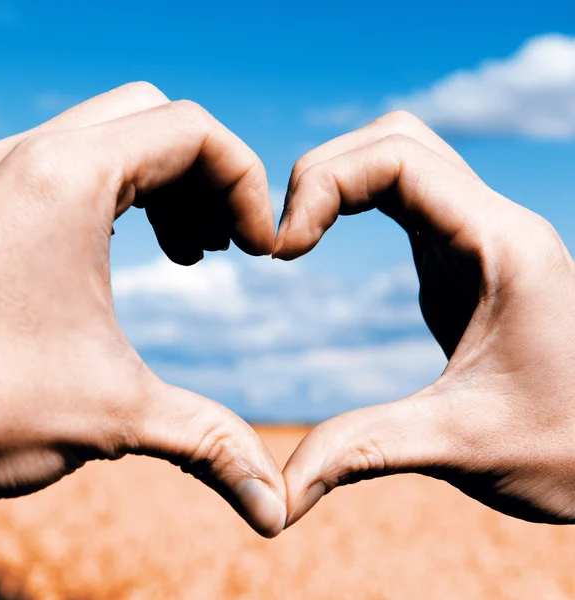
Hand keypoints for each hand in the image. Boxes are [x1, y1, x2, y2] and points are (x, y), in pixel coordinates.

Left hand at [0, 83, 285, 537]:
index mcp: (67, 180)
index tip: (260, 251)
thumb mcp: (112, 416)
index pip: (194, 130)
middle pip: (157, 119)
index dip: (248, 184)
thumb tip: (276, 506)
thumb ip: (209, 444)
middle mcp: (28, 157)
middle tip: (228, 247)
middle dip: (211, 177)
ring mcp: (1, 173)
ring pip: (116, 136)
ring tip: (194, 253)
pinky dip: (127, 194)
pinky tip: (135, 254)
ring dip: (171, 183)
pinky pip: (77, 164)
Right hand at [275, 110, 574, 526]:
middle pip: (395, 141)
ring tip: (296, 237)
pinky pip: (402, 197)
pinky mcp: (461, 258)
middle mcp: (491, 224)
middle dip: (323, 172)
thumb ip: (365, 452)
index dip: (324, 185)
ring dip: (338, 180)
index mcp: (501, 246)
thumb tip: (280, 497)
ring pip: (399, 159)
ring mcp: (477, 236)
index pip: (399, 159)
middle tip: (283, 239)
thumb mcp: (464, 446)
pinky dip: (353, 201)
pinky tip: (324, 240)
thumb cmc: (568, 449)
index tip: (282, 250)